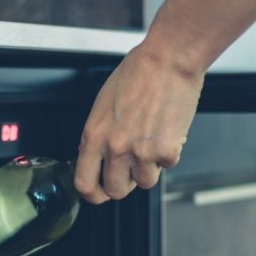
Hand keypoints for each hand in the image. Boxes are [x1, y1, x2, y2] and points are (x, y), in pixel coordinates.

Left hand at [75, 44, 202, 203]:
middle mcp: (116, 148)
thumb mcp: (104, 105)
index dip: (93, 194)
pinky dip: (170, 152)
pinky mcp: (168, 151)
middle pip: (116, 191)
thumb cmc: (138, 73)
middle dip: (125, 184)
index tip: (100, 193)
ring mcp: (142, 152)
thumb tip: (99, 157)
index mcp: (94, 135)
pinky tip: (167, 130)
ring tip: (152, 141)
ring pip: (145, 182)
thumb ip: (99, 135)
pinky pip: (168, 166)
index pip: (84, 183)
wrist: (168, 60)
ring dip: (149, 167)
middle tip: (131, 169)